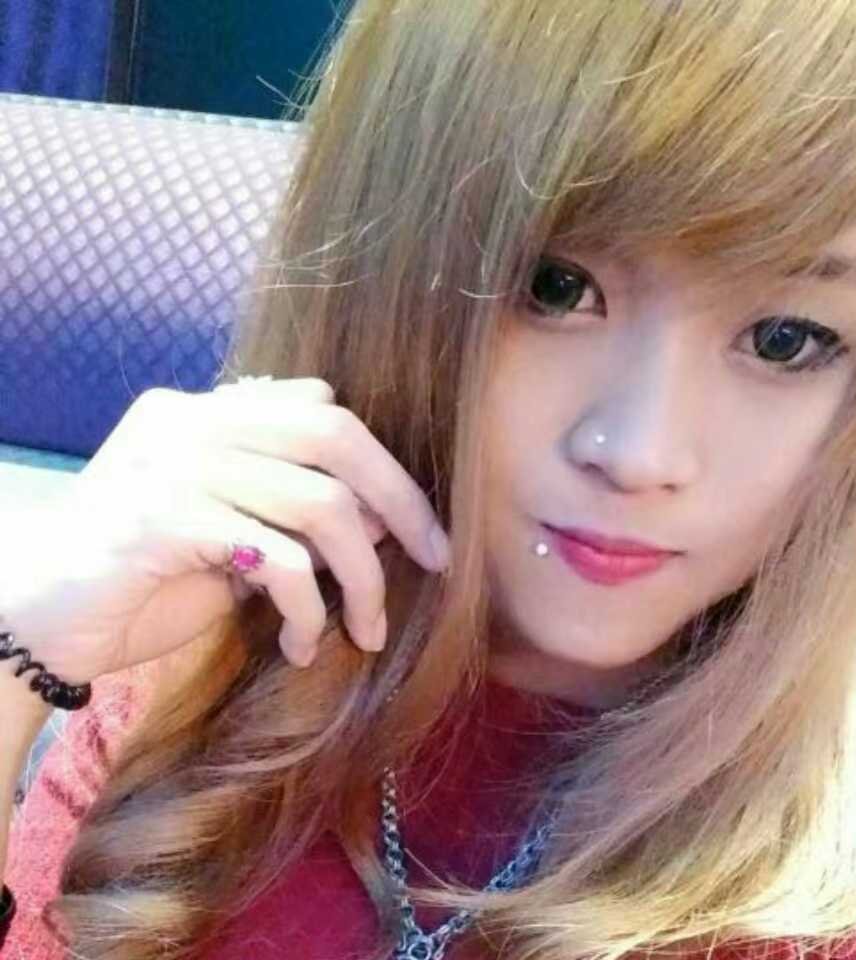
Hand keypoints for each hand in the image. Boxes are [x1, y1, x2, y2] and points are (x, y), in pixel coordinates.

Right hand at [0, 377, 449, 685]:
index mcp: (209, 414)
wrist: (29, 616)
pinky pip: (276, 559)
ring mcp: (177, 464)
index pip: (322, 410)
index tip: (414, 526)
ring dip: (363, 576)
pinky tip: (303, 645)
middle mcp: (195, 422)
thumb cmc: (137, 579)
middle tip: (438, 558)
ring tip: (366, 629)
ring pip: (319, 503)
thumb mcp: (230, 536)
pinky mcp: (162, 518)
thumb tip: (384, 515)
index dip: (382, 465)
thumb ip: (292, 510)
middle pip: (335, 436)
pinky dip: (308, 608)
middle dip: (402, 500)